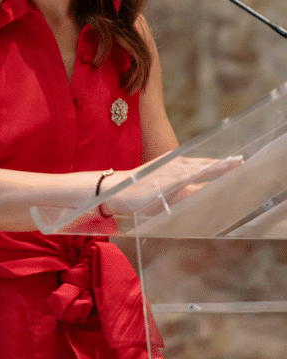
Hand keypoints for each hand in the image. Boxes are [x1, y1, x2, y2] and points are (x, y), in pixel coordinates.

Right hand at [101, 155, 243, 216]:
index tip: (237, 162)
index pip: (202, 165)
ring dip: (218, 166)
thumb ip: (182, 194)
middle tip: (242, 161)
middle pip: (205, 164)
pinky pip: (189, 175)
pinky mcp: (167, 180)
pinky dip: (201, 172)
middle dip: (224, 163)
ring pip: (200, 168)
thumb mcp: (164, 193)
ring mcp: (171, 172)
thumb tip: (200, 197)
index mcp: (174, 167)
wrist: (116, 190)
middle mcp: (175, 166)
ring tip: (235, 164)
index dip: (219, 164)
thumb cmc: (137, 192)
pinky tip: (212, 170)